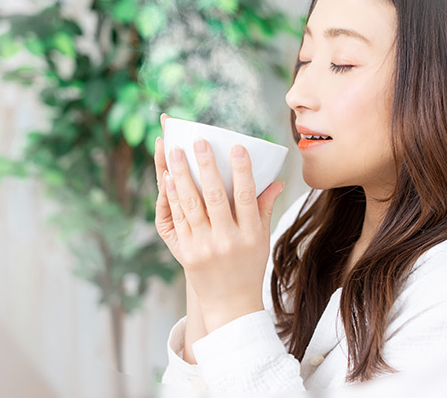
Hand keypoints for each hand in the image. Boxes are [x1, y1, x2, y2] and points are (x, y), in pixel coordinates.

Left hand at [155, 122, 284, 331]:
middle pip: (216, 198)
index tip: (237, 147)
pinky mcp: (186, 252)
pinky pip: (179, 219)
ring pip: (192, 206)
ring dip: (182, 176)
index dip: (243, 171)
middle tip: (199, 142)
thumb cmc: (249, 267)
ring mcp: (204, 247)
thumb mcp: (262, 239)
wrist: (230, 305)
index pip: (247, 198)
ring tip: (175, 152)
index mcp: (250, 235)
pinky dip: (173, 197)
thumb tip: (277, 181)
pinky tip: (169, 178)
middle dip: (206, 167)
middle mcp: (227, 241)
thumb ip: (264, 208)